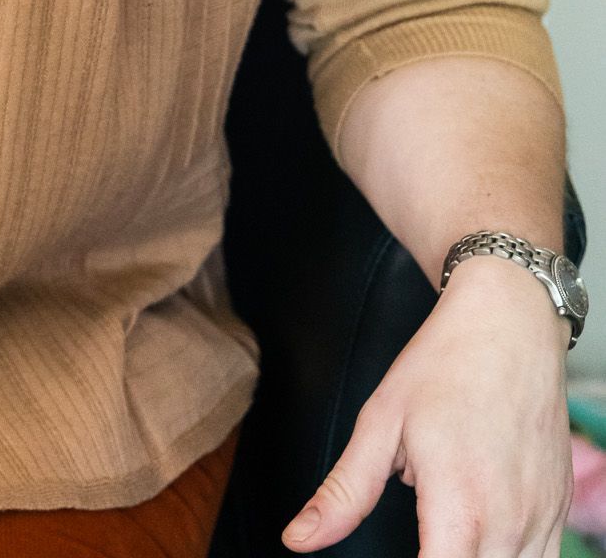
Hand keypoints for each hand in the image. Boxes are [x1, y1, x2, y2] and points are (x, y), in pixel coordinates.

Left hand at [279, 256, 574, 554]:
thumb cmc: (443, 364)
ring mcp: (542, 518)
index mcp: (460, 504)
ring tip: (443, 530)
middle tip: (417, 535)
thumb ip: (344, 492)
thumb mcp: (381, 422)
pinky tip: (482, 536)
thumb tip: (298, 539)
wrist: (509, 321)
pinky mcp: (560, 509)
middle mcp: (509, 522)